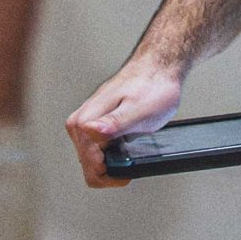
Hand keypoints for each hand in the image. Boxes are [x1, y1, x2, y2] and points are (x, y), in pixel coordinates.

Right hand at [64, 53, 185, 188]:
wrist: (159, 66)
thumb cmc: (153, 85)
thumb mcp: (140, 109)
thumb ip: (115, 123)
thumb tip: (92, 131)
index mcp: (86, 120)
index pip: (88, 164)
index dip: (110, 172)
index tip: (126, 171)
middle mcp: (81, 121)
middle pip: (87, 164)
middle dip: (109, 168)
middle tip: (130, 161)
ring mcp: (87, 121)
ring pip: (91, 158)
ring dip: (110, 161)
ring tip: (129, 152)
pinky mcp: (96, 122)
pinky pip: (97, 148)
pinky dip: (111, 153)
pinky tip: (124, 147)